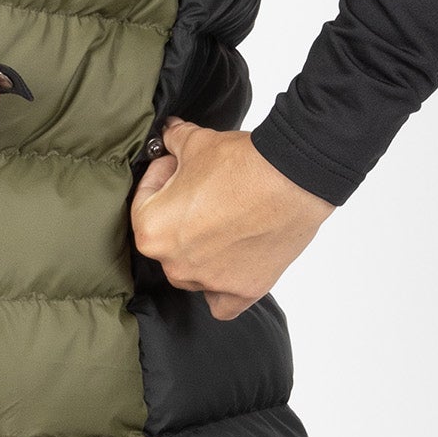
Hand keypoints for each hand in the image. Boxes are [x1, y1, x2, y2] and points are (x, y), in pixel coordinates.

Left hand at [129, 116, 334, 319]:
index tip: (178, 163)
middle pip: (167, 239)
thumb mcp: (195, 142)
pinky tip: (230, 265)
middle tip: (206, 188)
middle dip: (181, 212)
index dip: (162, 175)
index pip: (144, 201)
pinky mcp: (243, 292)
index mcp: (152, 231)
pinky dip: (222, 288)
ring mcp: (209, 282)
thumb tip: (168, 134)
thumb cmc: (241, 164)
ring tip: (225, 218)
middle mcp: (175, 265)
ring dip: (200, 249)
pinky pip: (221, 301)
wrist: (293, 179)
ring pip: (192, 272)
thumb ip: (172, 141)